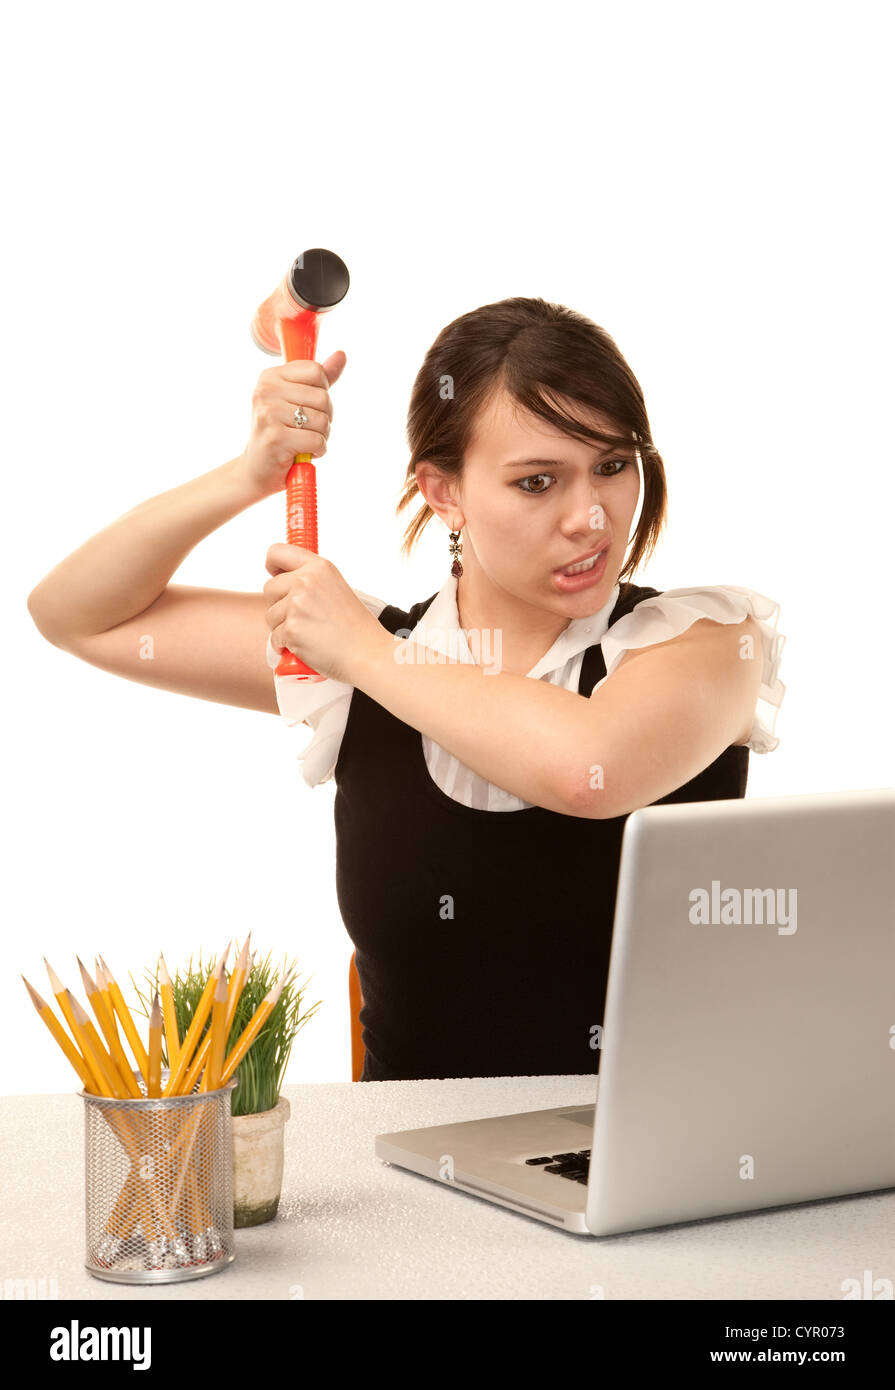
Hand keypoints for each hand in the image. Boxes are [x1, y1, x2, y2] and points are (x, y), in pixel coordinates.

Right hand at [233, 352, 347, 499]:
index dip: (321, 392)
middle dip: (324, 418)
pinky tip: (301, 452)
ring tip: (302, 441)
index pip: (316, 371)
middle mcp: (265, 390)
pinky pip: (317, 440)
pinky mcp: (275, 438)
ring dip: (321, 436)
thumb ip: (320, 379)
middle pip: (323, 397)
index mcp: (270, 376)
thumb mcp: (297, 400)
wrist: (256, 470)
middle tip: (305, 429)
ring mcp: (268, 414)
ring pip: (322, 420)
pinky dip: (317, 450)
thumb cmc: (280, 433)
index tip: (307, 406)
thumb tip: (341, 355)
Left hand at [263, 543, 388, 683]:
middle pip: (269, 587)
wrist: (367, 654)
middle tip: (302, 617)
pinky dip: (286, 646)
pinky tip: (306, 647)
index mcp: (319, 567)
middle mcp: (306, 581)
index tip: (276, 575)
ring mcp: (297, 605)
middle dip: (279, 604)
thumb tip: (284, 580)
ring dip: (283, 627)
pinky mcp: (291, 628)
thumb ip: (312, 580)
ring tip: (309, 633)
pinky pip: (274, 638)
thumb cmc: (356, 627)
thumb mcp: (337, 588)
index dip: (273, 565)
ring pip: (270, 615)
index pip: (277, 552)